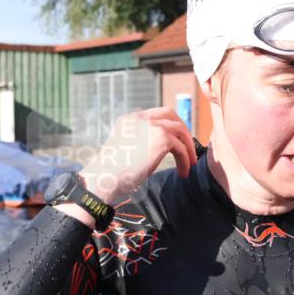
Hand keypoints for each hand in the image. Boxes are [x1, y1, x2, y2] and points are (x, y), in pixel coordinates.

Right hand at [78, 107, 197, 205]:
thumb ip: (141, 142)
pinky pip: (181, 148)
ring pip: (180, 131)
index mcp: (129, 120)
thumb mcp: (126, 150)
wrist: (104, 179)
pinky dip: (185, 160)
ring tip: (189, 164)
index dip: (170, 126)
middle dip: (183, 132)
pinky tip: (183, 172)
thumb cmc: (111, 174)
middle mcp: (140, 118)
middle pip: (171, 115)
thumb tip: (160, 149)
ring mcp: (151, 126)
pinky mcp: (160, 138)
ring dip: (188, 148)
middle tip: (188, 150)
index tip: (177, 142)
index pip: (156, 114)